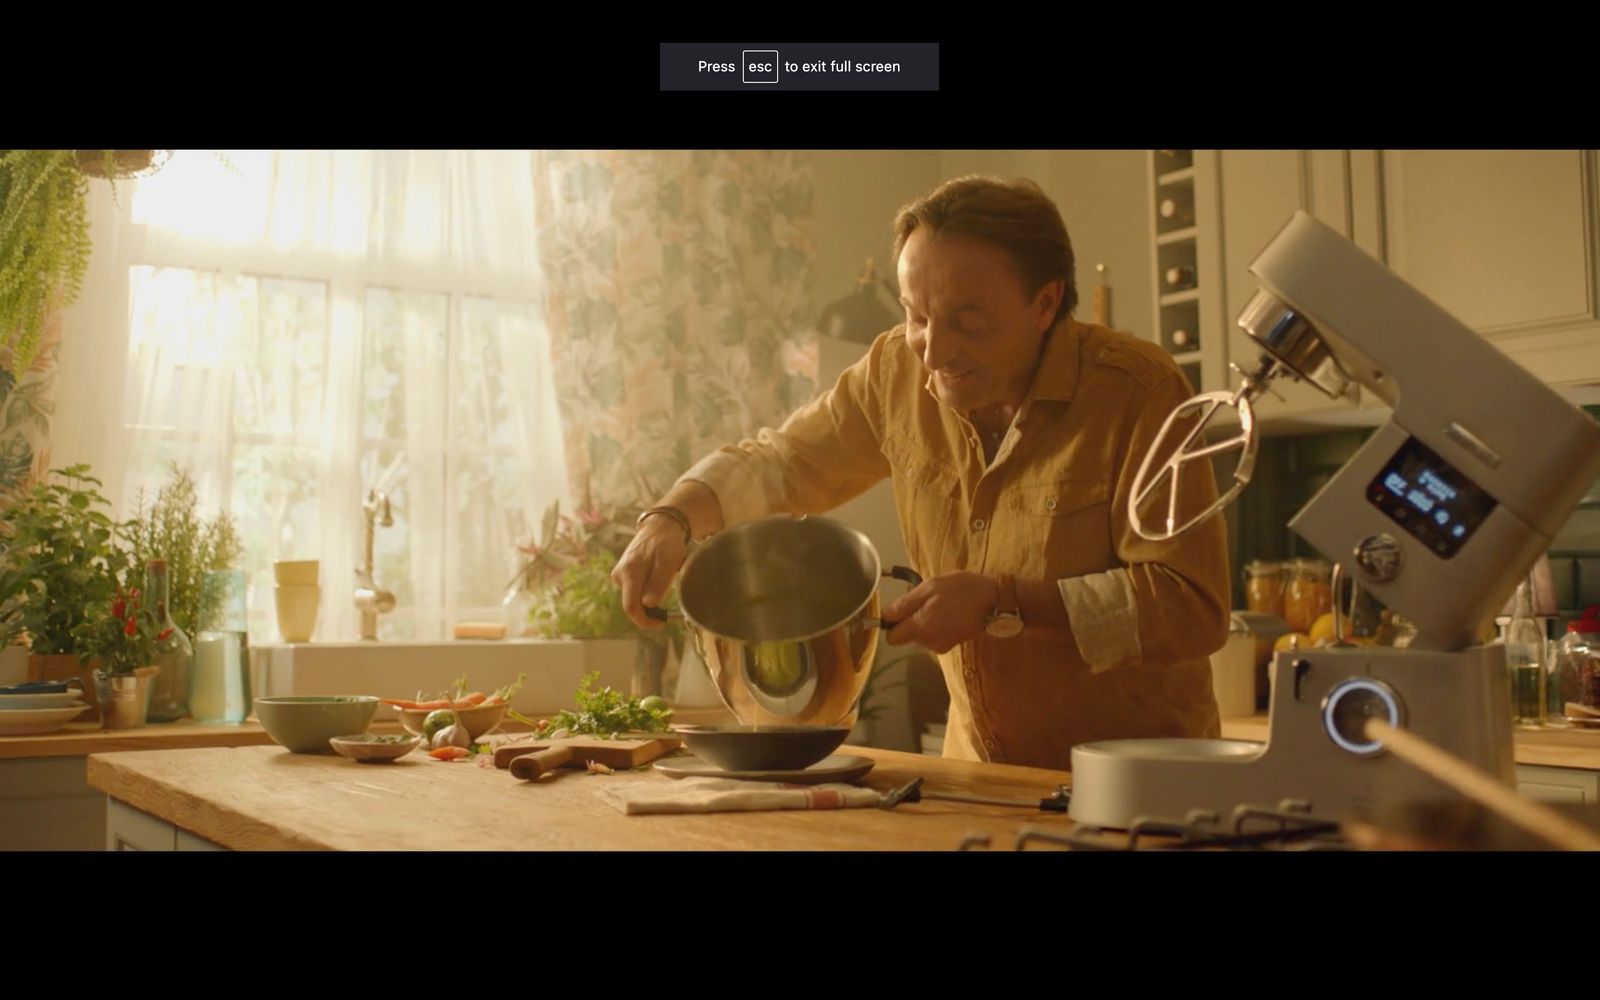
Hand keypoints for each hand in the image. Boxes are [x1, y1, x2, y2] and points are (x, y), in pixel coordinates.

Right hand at [612, 515, 689, 629]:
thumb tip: (648, 604)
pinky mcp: (623, 574)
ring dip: (648, 601)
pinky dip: (646, 593)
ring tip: (665, 584)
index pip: (630, 607)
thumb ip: (658, 583)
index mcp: (629, 573)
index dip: (645, 621)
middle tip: (667, 609)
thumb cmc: (666, 543)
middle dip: (648, 612)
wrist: (659, 526)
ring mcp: (619, 575)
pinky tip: (657, 580)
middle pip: (631, 605)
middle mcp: (619, 576)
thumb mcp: (668, 561)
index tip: (661, 622)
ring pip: (633, 598)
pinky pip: (634, 591)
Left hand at [881, 572, 997, 653]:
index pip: (892, 638)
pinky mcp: (951, 644)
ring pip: (920, 634)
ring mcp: (941, 645)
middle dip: (911, 618)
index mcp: (920, 628)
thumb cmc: (962, 589)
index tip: (901, 609)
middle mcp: (928, 642)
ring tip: (942, 604)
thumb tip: (884, 616)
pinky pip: (933, 635)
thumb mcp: (930, 588)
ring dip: (925, 619)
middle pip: (906, 635)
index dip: (892, 623)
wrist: (994, 601)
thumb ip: (905, 604)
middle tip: (928, 600)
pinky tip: (950, 612)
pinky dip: (937, 624)